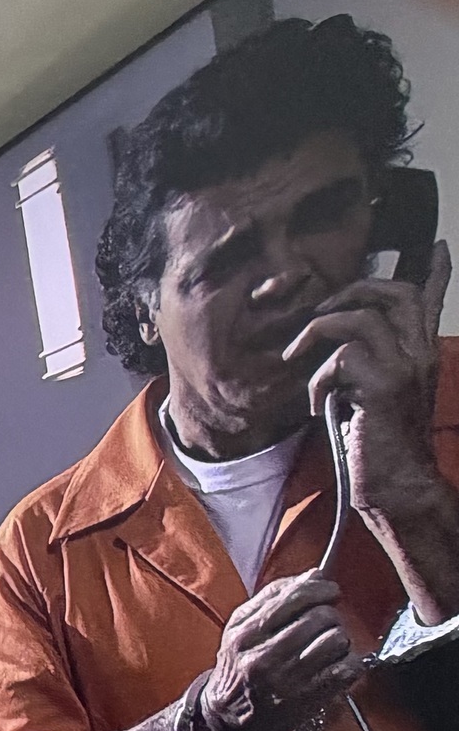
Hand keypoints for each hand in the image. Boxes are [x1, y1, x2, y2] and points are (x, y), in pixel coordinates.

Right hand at [190, 572, 362, 730]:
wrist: (227, 717)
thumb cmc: (238, 667)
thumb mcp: (240, 628)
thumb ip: (273, 597)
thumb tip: (314, 575)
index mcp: (245, 635)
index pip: (294, 598)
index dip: (320, 589)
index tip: (329, 591)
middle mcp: (264, 657)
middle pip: (321, 617)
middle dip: (329, 617)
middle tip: (324, 625)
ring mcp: (288, 680)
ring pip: (337, 640)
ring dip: (338, 641)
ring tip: (326, 647)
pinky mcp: (309, 699)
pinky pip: (348, 668)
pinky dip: (349, 663)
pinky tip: (334, 665)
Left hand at [286, 238, 452, 519]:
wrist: (395, 485)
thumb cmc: (376, 445)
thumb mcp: (372, 396)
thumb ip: (366, 367)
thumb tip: (335, 350)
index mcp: (421, 352)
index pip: (431, 300)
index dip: (434, 270)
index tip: (433, 245)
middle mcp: (420, 352)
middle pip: (396, 292)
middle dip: (350, 291)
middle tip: (318, 313)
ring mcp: (407, 367)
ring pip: (362, 317)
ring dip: (317, 331)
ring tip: (297, 358)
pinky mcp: (385, 386)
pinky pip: (341, 357)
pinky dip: (317, 379)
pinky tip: (317, 406)